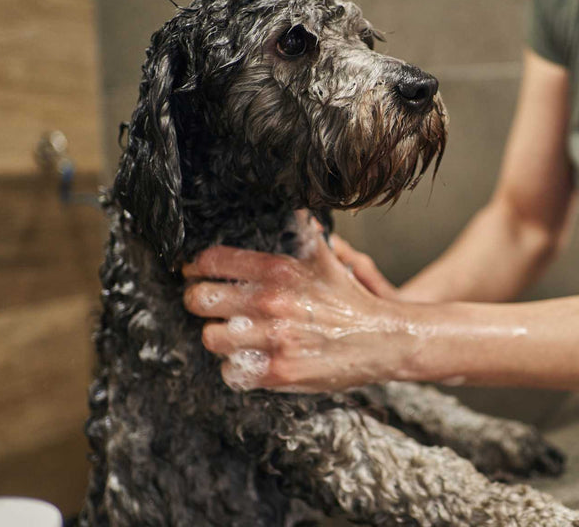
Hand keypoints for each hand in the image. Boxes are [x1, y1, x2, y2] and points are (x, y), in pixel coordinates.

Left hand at [182, 238, 414, 392]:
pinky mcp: (277, 373)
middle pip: (200, 299)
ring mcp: (273, 340)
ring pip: (211, 337)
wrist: (382, 340)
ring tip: (232, 333)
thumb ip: (301, 231)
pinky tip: (250, 358)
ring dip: (219, 336)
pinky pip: (231, 371)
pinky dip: (237, 367)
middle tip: (209, 305)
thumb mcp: (326, 257)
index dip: (197, 266)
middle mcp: (272, 303)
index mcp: (279, 270)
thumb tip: (289, 204)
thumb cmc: (349, 299)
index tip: (196, 272)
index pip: (212, 261)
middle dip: (200, 300)